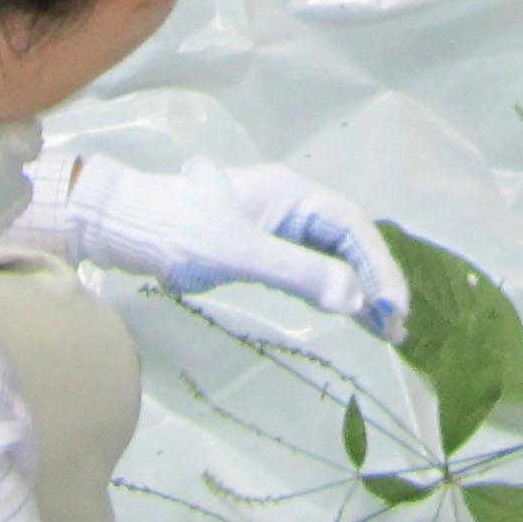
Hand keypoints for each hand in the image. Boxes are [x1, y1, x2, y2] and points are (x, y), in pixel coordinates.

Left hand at [59, 157, 407, 337]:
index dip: (379, 266)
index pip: (353, 226)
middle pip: (349, 239)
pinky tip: (348, 315)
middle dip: (376, 279)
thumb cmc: (181, 233)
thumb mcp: (242, 254)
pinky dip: (334, 289)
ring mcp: (278, 224)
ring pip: (334, 254)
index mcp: (293, 193)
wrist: (127, 226)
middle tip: (395, 326)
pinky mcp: (263, 245)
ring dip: (360, 287)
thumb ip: (298, 273)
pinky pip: (312, 265)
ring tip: (385, 328)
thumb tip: (354, 298)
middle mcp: (292, 203)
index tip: (390, 308)